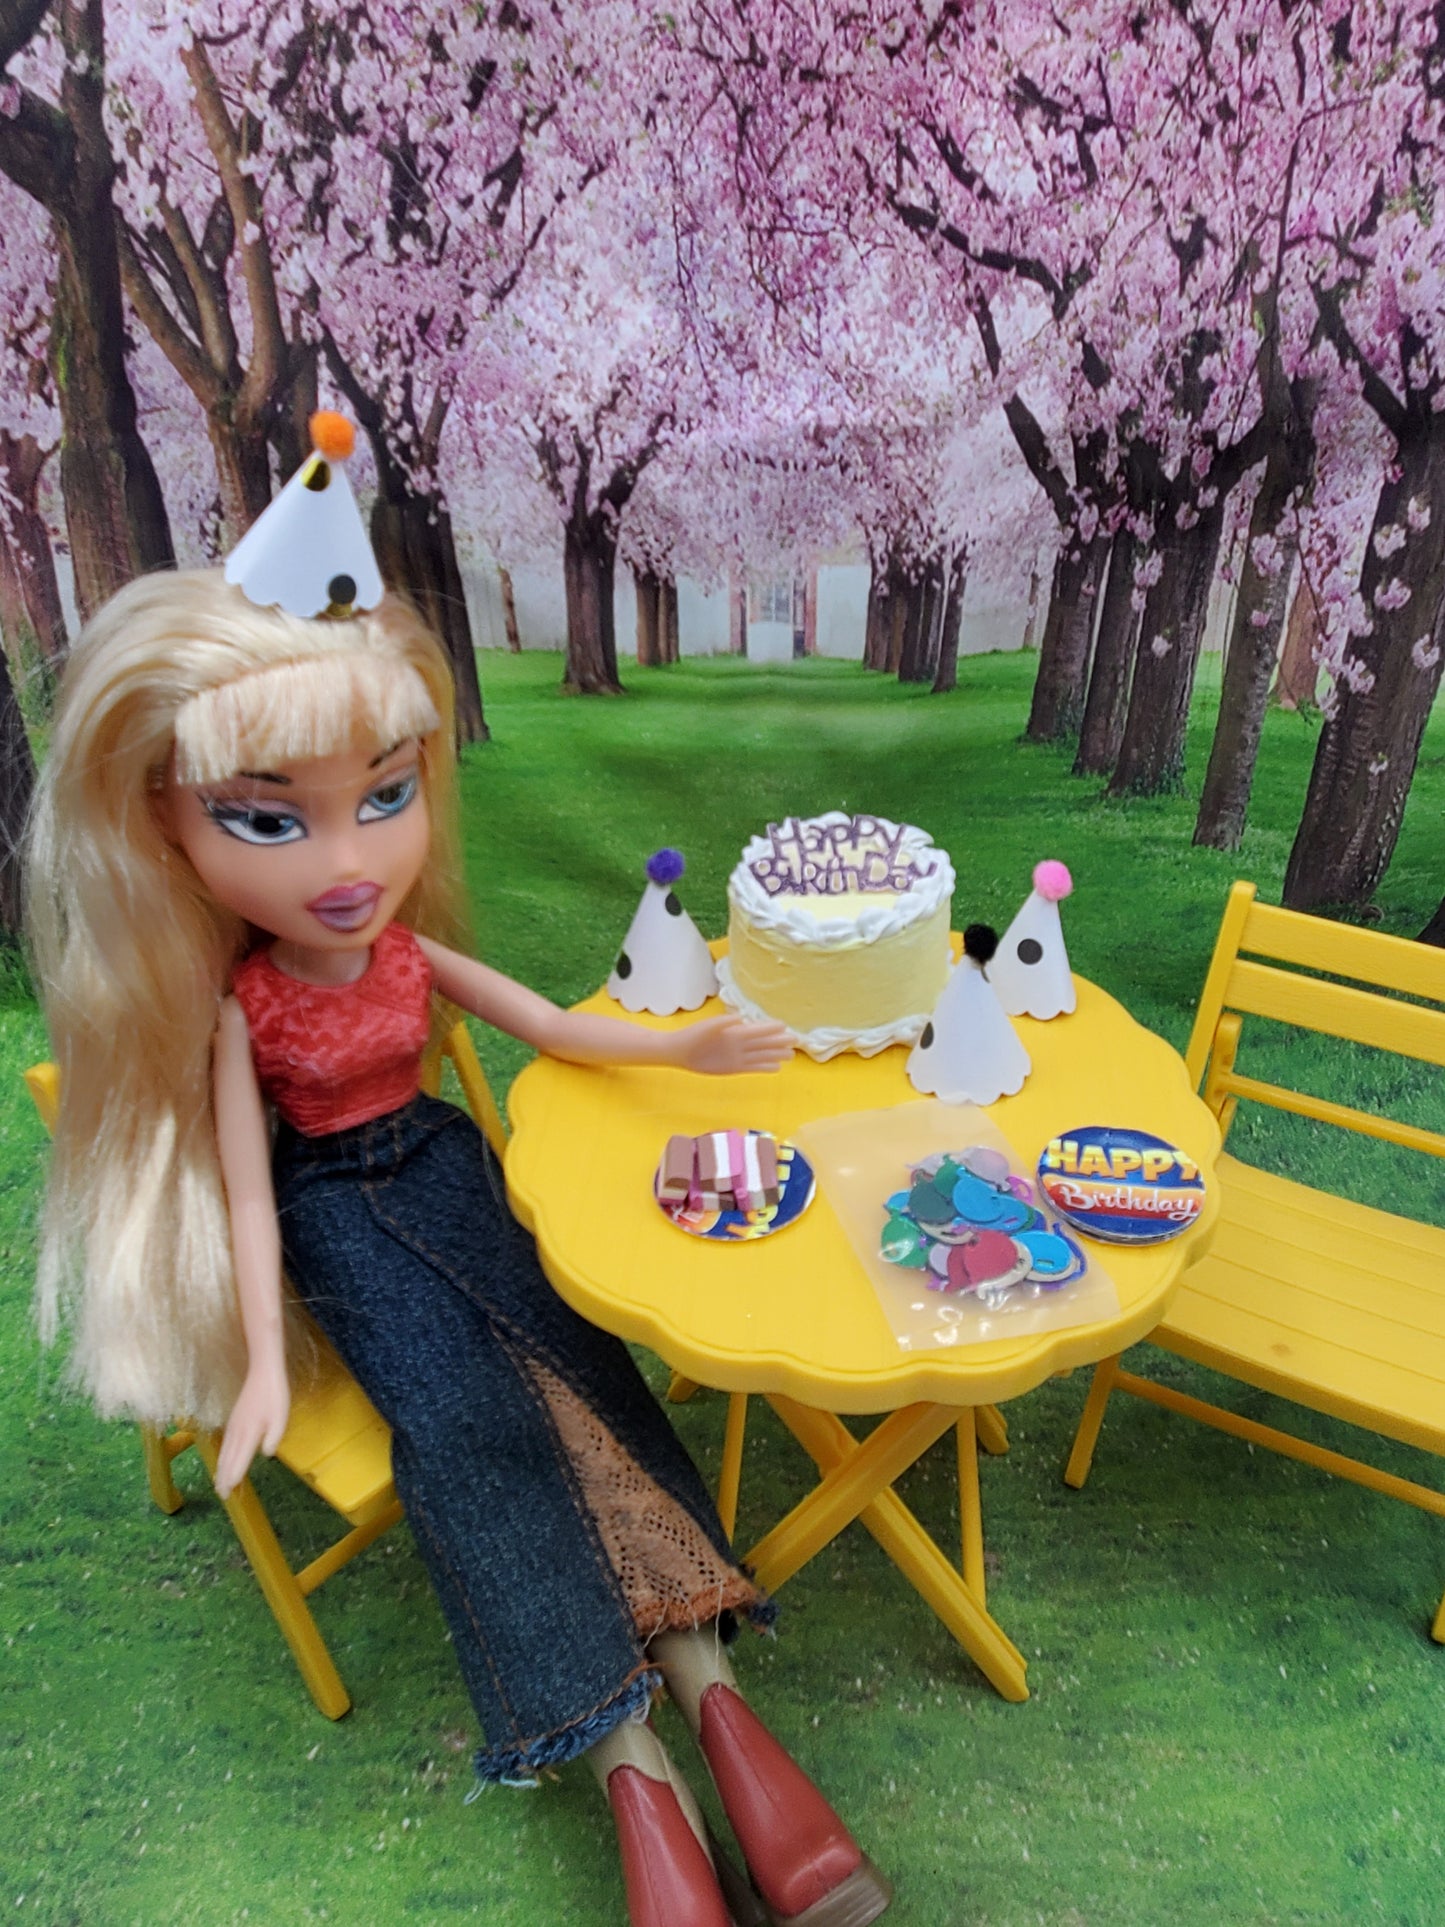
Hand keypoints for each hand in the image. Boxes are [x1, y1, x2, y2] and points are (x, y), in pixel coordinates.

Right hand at [215, 1358, 290, 1498]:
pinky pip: (225, 1444)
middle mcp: (237, 1432)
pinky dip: (222, 1457)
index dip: (233, 1478)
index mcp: (249, 1433)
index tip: (229, 1493)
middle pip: (228, 1460)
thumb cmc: (275, 1395)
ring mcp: (233, 1426)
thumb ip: (274, 1437)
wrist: (262, 1372)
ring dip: (221, 1469)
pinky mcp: (233, 1421)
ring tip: (219, 1484)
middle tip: (223, 1496)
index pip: (238, 1461)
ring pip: (224, 1452)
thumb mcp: (281, 1417)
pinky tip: (223, 1460)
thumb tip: (266, 1454)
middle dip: (224, 1478)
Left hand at [675, 1015, 793, 1074]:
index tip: (784, 1025)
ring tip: (791, 1055)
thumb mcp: (707, 1027)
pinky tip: (777, 1068)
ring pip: (762, 1055)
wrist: (681, 1051)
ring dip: (776, 1055)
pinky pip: (753, 1067)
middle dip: (779, 1041)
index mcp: (735, 1031)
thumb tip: (741, 1018)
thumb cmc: (694, 1035)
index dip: (770, 1027)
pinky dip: (765, 1068)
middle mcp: (740, 1043)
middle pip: (764, 1042)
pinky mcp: (734, 1067)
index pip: (757, 1029)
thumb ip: (723, 1023)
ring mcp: (738, 1056)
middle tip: (796, 1041)